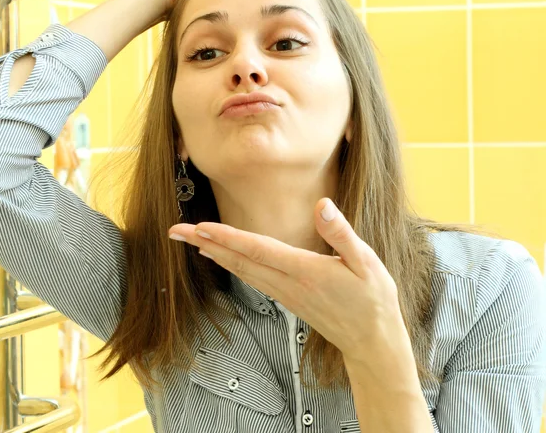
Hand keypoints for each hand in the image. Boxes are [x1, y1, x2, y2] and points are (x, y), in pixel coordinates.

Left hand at [168, 198, 406, 363]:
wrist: (371, 342)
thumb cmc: (372, 300)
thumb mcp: (366, 263)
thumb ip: (341, 233)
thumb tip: (322, 205)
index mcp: (305, 271)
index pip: (257, 249)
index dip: (227, 237)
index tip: (199, 228)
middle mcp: (287, 283)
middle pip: (238, 260)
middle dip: (205, 243)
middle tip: (175, 231)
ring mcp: (284, 293)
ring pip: (241, 270)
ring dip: (213, 253)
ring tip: (190, 239)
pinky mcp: (286, 298)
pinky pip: (250, 278)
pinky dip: (230, 264)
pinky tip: (221, 257)